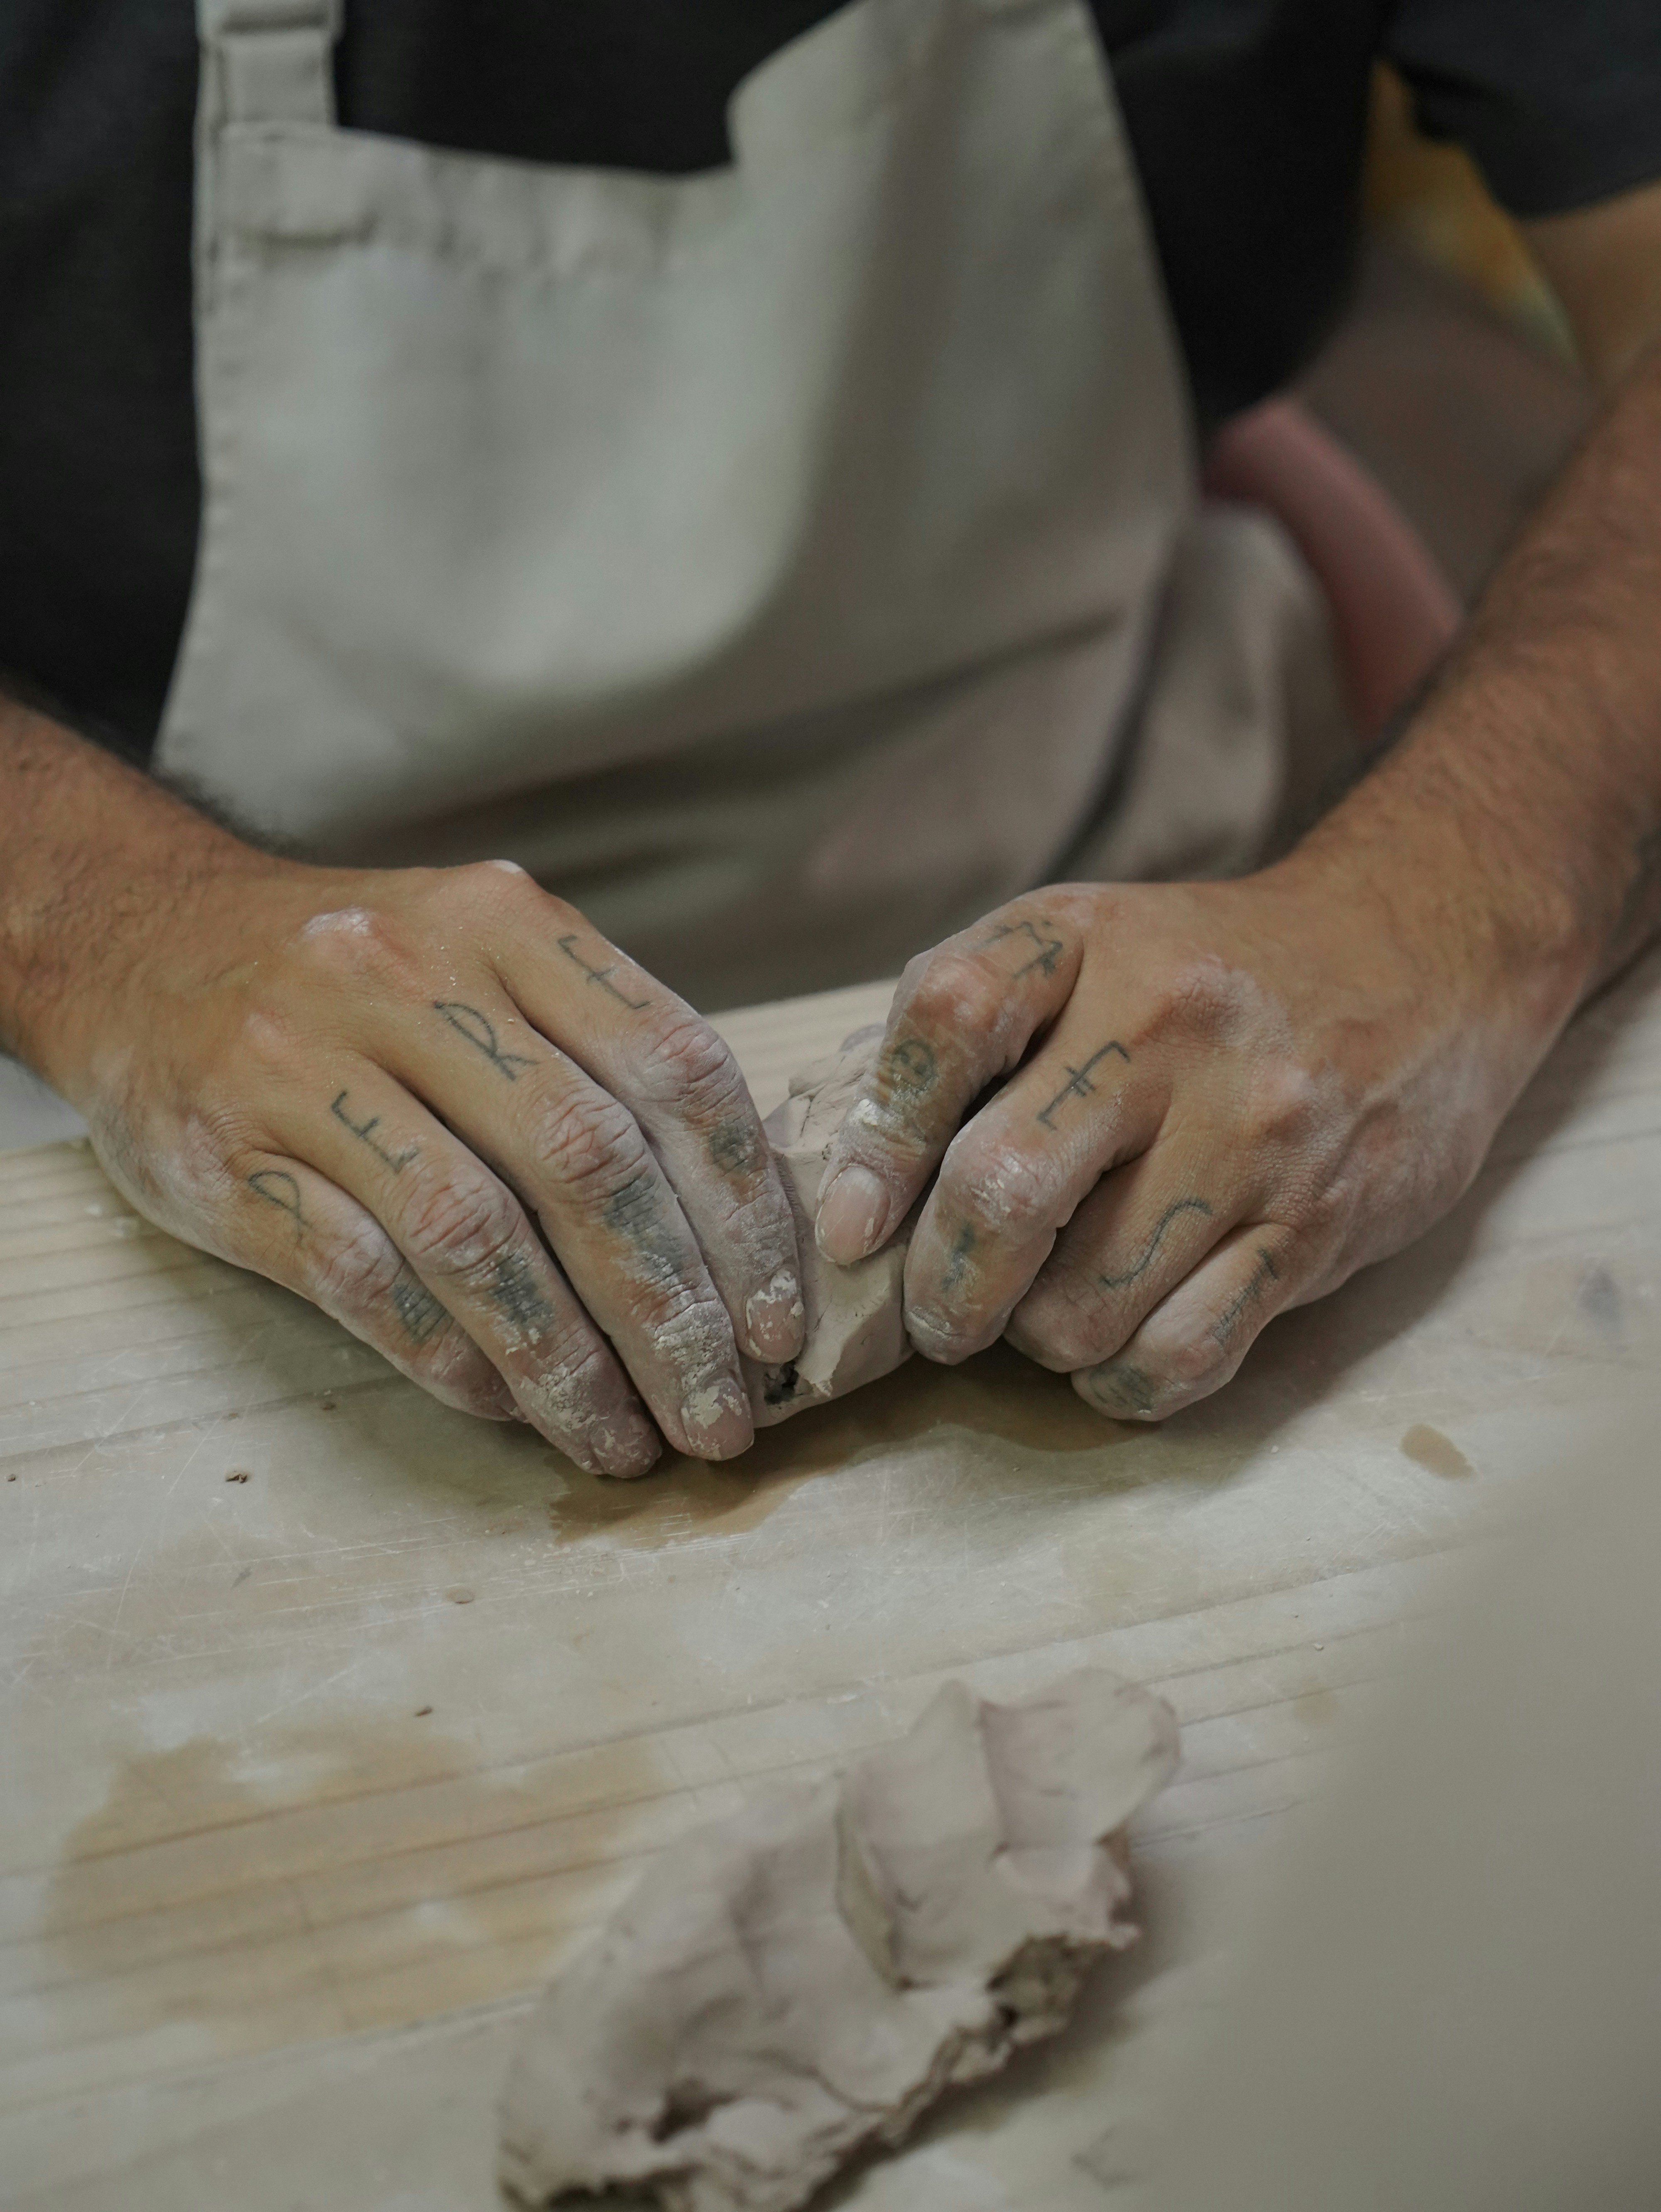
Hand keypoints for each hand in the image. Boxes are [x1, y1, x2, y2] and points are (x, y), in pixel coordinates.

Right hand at [40, 827, 801, 1475]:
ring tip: (627, 1442)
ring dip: (568, 1361)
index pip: (675, 1069)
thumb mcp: (488, 962)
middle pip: (586, 1164)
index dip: (745, 1212)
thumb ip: (603, 1057)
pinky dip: (451, 1356)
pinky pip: (364, 1278)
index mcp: (507, 924)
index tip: (780, 1326)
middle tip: (722, 1417)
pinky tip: (508, 1407)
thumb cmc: (362, 984)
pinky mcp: (230, 1155)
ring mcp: (308, 1065)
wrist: (142, 943)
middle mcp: (411, 978)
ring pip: (476, 1235)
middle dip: (672, 1313)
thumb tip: (737, 1230)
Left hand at [812, 857, 1565, 1419]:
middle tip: (939, 1316)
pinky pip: (1180, 1357)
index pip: (948, 1021)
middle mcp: (1168, 1027)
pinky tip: (1118, 1350)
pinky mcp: (1315, 1224)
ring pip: (1081, 1305)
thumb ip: (966, 1033)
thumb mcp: (1082, 945)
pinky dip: (1123, 1382)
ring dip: (1038, 1339)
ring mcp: (1250, 1132)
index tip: (855, 1226)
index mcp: (1085, 940)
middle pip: (1002, 1190)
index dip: (876, 1145)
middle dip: (942, 1289)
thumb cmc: (1204, 973)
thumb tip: (855, 1182)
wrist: (1416, 956)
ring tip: (1049, 1311)